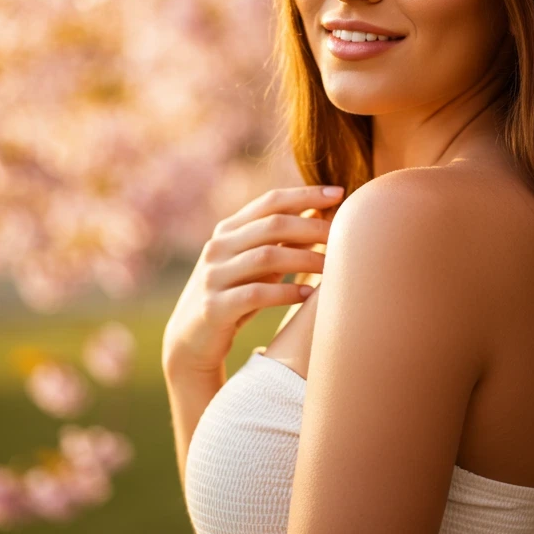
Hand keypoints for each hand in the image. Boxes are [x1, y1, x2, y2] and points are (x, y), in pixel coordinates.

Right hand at [161, 184, 344, 375]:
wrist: (192, 341)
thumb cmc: (235, 295)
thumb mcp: (256, 263)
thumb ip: (280, 239)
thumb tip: (320, 211)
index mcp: (228, 230)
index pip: (270, 201)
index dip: (306, 194)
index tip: (339, 193)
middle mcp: (218, 247)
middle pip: (272, 225)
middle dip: (311, 226)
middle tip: (341, 234)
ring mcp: (213, 276)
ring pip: (266, 257)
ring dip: (304, 259)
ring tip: (331, 266)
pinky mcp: (214, 307)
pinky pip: (255, 294)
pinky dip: (285, 293)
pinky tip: (308, 295)